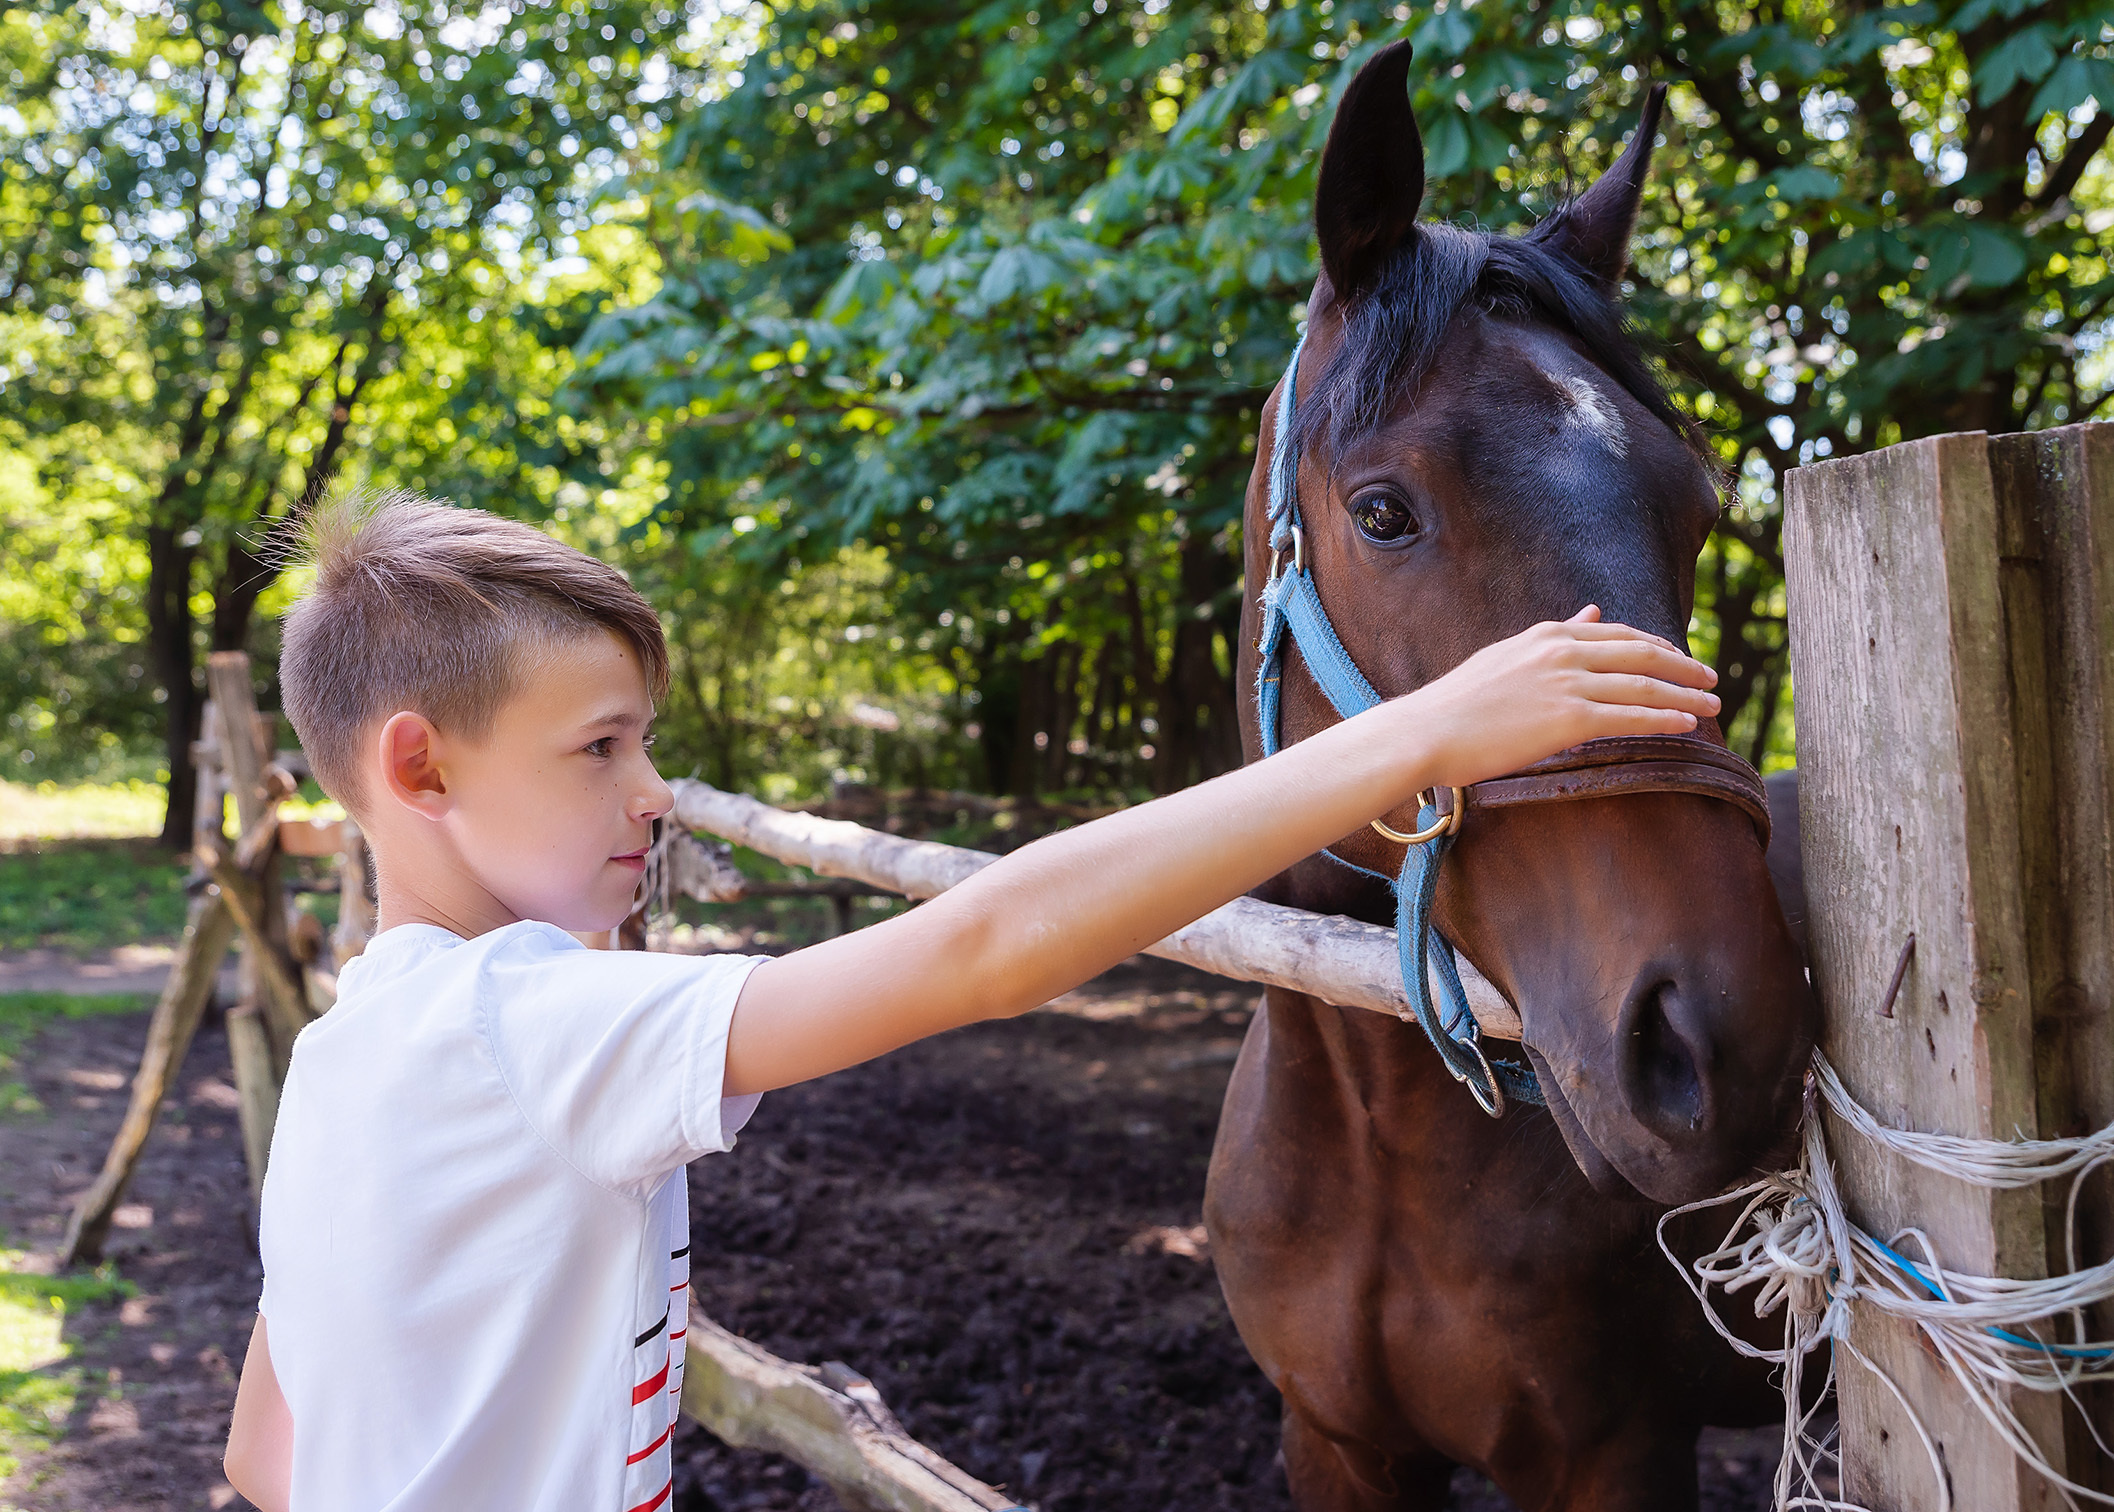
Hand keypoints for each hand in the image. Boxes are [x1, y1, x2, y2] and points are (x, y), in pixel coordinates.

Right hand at [1399, 607, 1719, 788]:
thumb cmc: (1458, 703)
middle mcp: (1562, 651)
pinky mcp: (1568, 719)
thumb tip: (1589, 612)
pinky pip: (1630, 716)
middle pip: (1642, 653)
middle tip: (1711, 679)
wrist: (1428, 731)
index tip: (1681, 659)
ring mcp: (1567, 684)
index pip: (1619, 633)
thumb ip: (1553, 635)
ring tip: (1711, 706)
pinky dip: (1664, 719)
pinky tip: (1685, 725)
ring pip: (1644, 685)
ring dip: (1685, 695)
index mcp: (1547, 634)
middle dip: (1684, 667)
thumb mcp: (1506, 655)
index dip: (1658, 646)